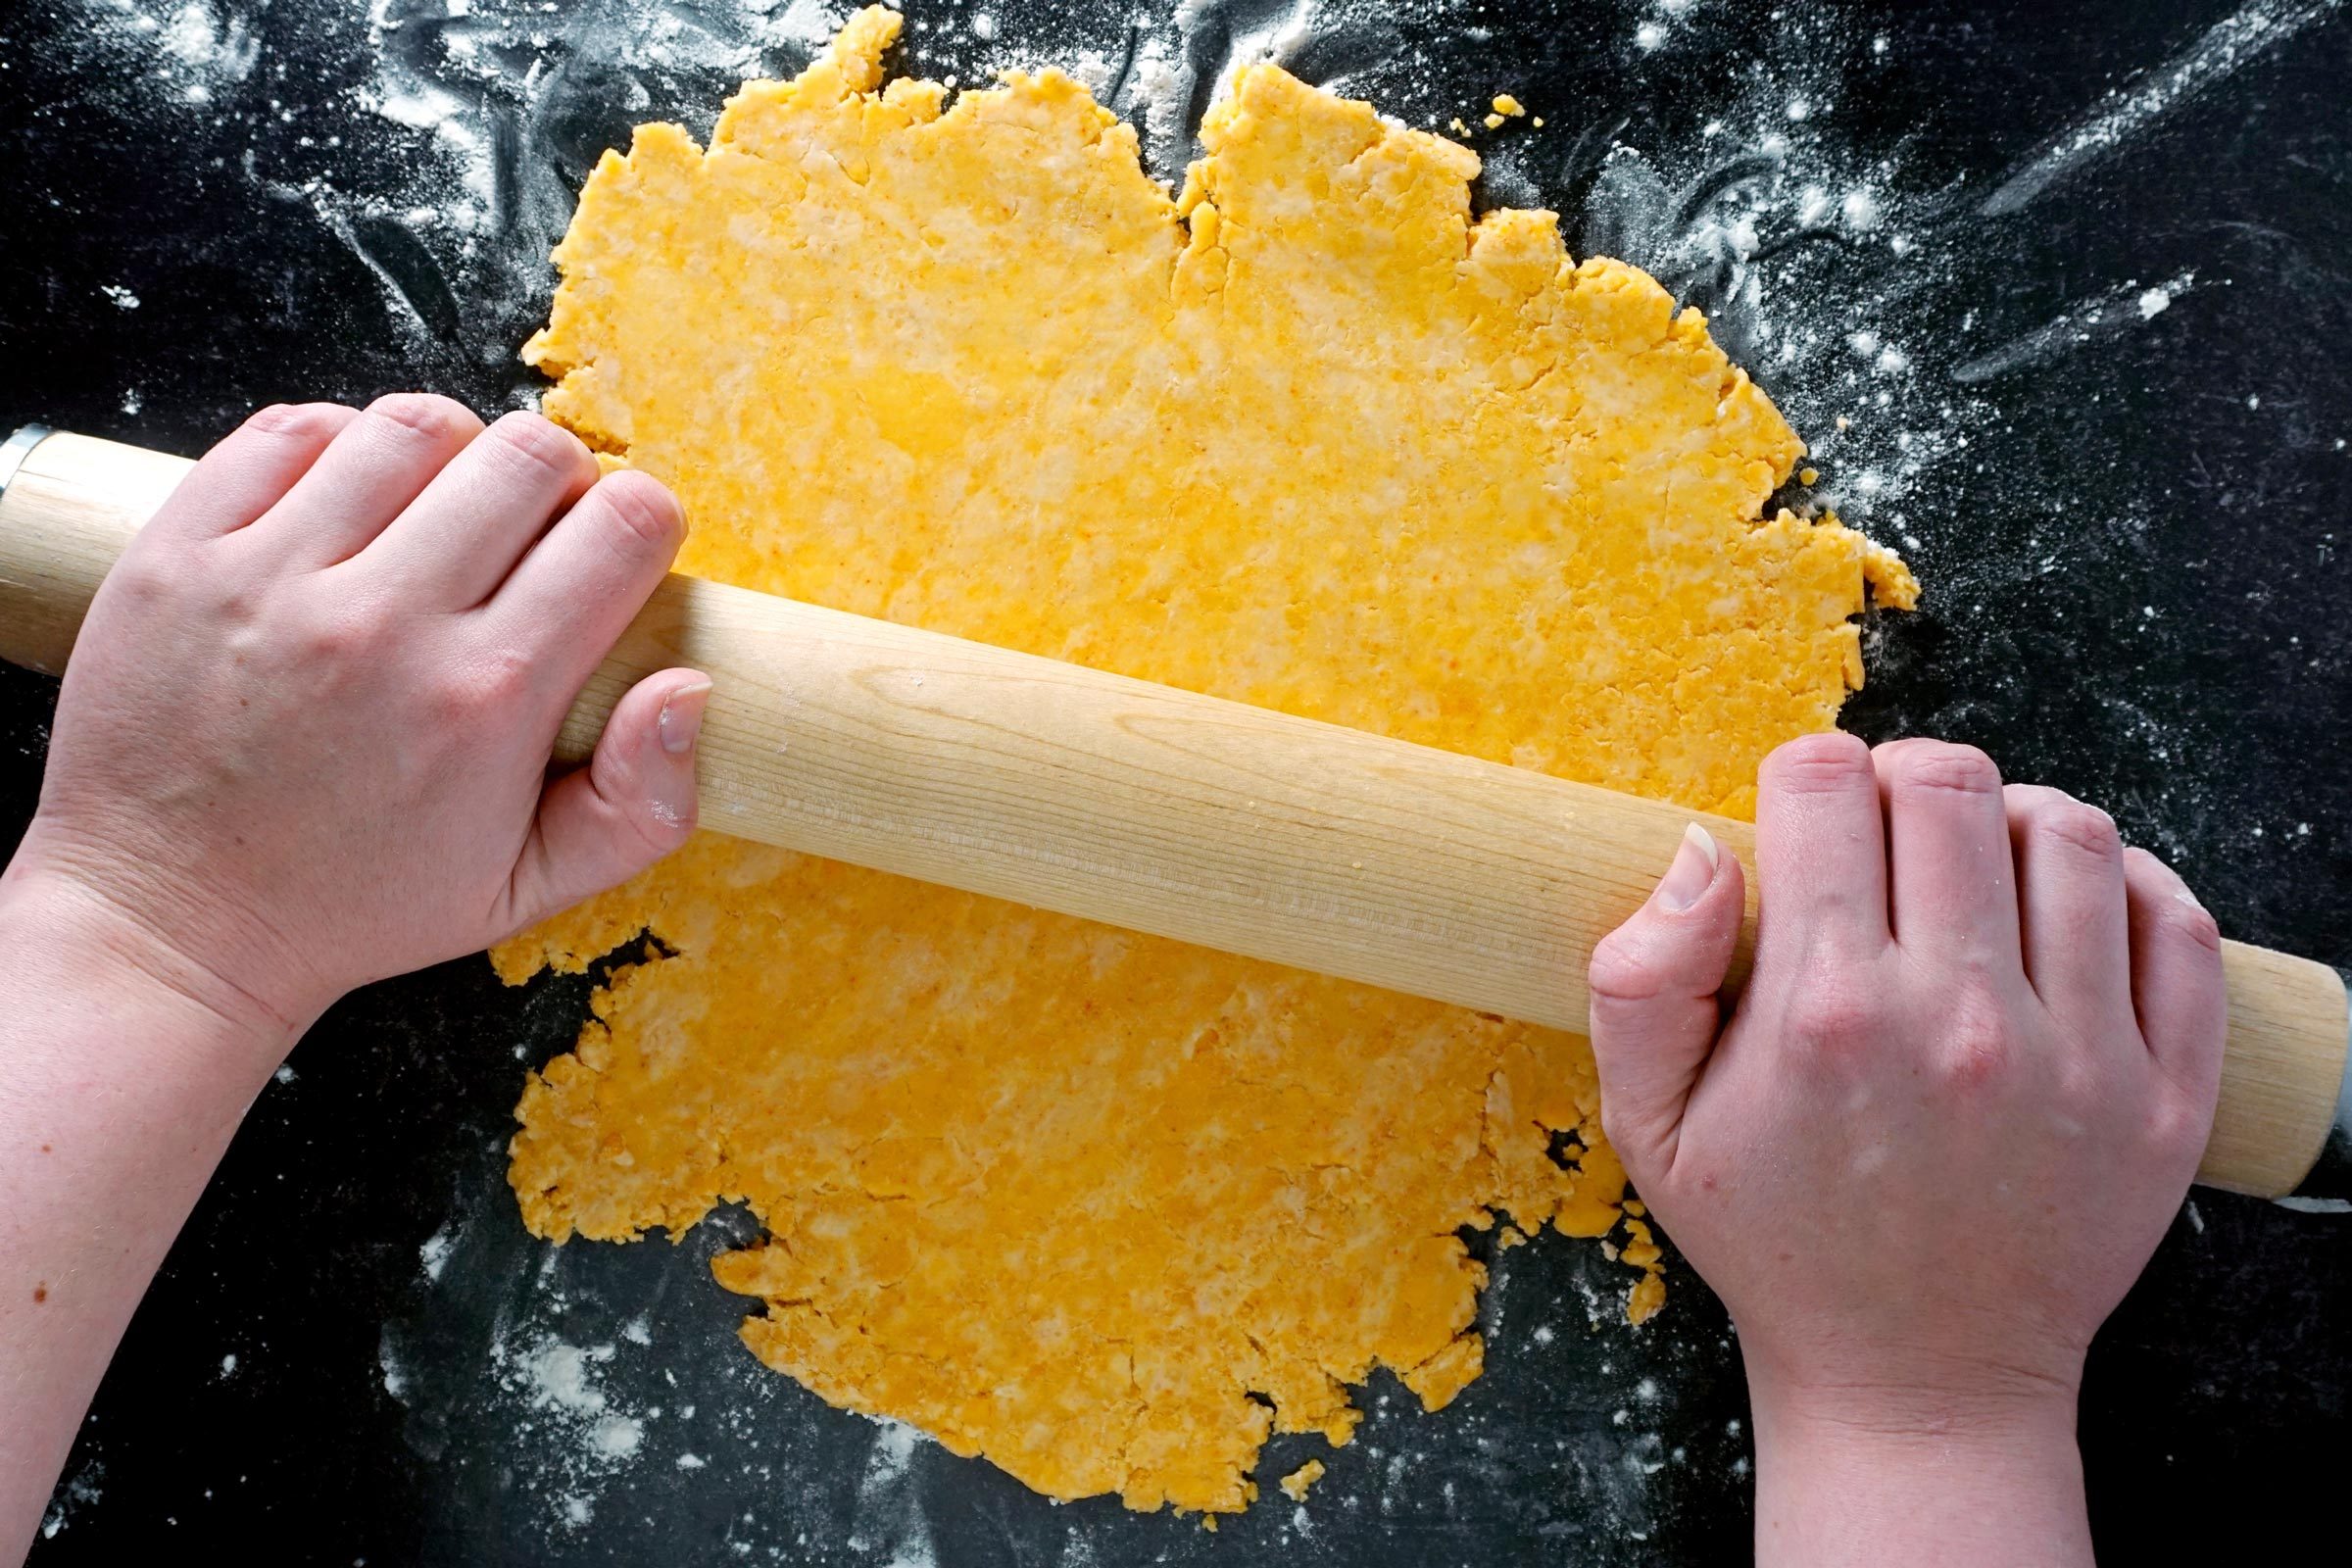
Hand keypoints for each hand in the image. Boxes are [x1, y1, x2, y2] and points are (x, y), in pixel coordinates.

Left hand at [3, 395, 708, 1035]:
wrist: (168, 923)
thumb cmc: (353, 906)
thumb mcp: (526, 891)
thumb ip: (640, 806)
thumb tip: (688, 687)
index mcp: (487, 698)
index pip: (622, 527)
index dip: (643, 525)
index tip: (619, 555)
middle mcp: (384, 622)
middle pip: (529, 453)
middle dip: (559, 481)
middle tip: (534, 535)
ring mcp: (273, 577)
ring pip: (413, 425)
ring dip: (451, 455)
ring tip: (437, 512)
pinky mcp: (185, 552)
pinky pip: (290, 431)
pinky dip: (336, 446)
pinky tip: (348, 504)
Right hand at [1585, 732, 2224, 1564]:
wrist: (1916, 1383)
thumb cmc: (1776, 1242)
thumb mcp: (1647, 1124)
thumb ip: (1641, 976)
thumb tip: (1705, 847)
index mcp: (1824, 1012)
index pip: (1826, 783)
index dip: (1805, 777)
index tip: (1804, 818)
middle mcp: (1958, 1020)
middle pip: (1950, 784)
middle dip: (1902, 781)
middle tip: (1886, 837)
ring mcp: (2077, 1057)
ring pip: (2069, 833)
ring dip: (2011, 822)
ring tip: (1977, 871)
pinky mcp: (2161, 1097)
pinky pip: (2175, 925)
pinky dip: (2128, 884)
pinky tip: (2069, 909)